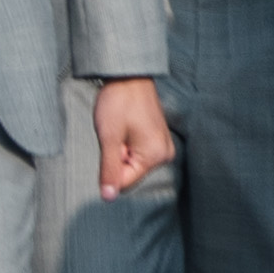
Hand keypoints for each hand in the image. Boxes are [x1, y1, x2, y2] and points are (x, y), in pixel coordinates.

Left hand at [92, 77, 175, 197]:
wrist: (129, 74)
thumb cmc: (119, 102)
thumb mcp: (109, 137)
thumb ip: (109, 170)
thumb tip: (108, 198)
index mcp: (156, 156)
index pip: (125, 182)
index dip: (111, 165)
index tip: (114, 141)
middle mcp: (165, 153)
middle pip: (130, 173)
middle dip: (118, 157)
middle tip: (117, 133)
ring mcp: (163, 145)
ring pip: (132, 163)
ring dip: (121, 150)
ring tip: (122, 127)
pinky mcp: (158, 139)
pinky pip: (137, 152)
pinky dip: (127, 144)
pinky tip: (127, 126)